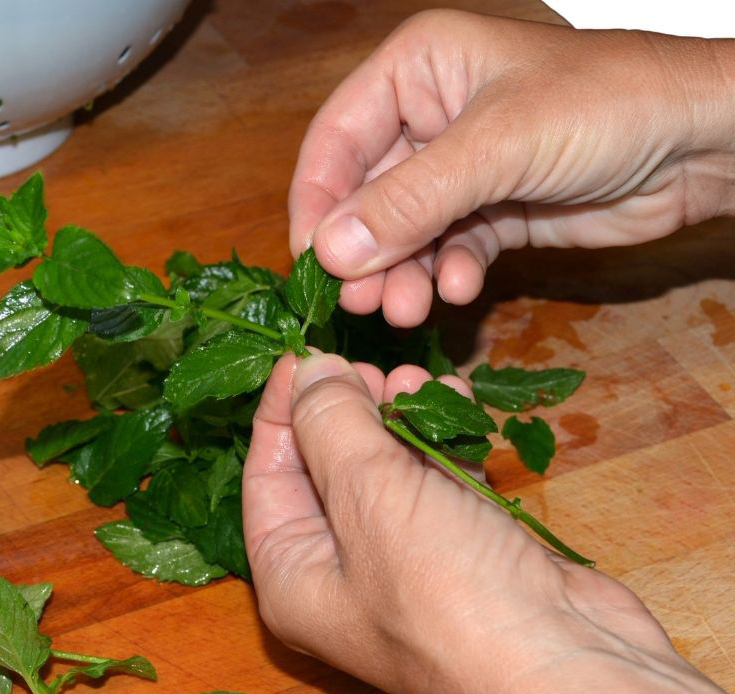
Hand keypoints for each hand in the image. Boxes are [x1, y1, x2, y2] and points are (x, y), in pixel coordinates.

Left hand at [242, 352, 734, 693]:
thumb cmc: (445, 587)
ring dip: (402, 420)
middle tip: (375, 369)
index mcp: (291, 575)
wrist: (568, 667)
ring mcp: (407, 568)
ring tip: (418, 381)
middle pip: (326, 470)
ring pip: (388, 472)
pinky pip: (440, 486)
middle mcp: (339, 575)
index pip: (266, 475)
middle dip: (349, 410)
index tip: (306, 351)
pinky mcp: (466, 556)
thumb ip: (330, 422)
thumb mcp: (367, 492)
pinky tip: (457, 406)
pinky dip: (445, 446)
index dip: (282, 409)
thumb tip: (307, 370)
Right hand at [289, 10, 734, 326]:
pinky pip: (446, 249)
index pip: (336, 139)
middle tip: (360, 303)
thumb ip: (410, 200)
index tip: (312, 264)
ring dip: (400, 274)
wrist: (704, 142)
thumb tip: (330, 253)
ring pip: (403, 231)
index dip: (317, 202)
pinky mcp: (492, 211)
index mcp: (417, 69)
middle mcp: (429, 115)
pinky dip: (444, 274)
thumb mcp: (498, 147)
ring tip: (405, 310)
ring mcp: (460, 168)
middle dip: (364, 251)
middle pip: (366, 194)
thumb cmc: (606, 105)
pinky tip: (457, 290)